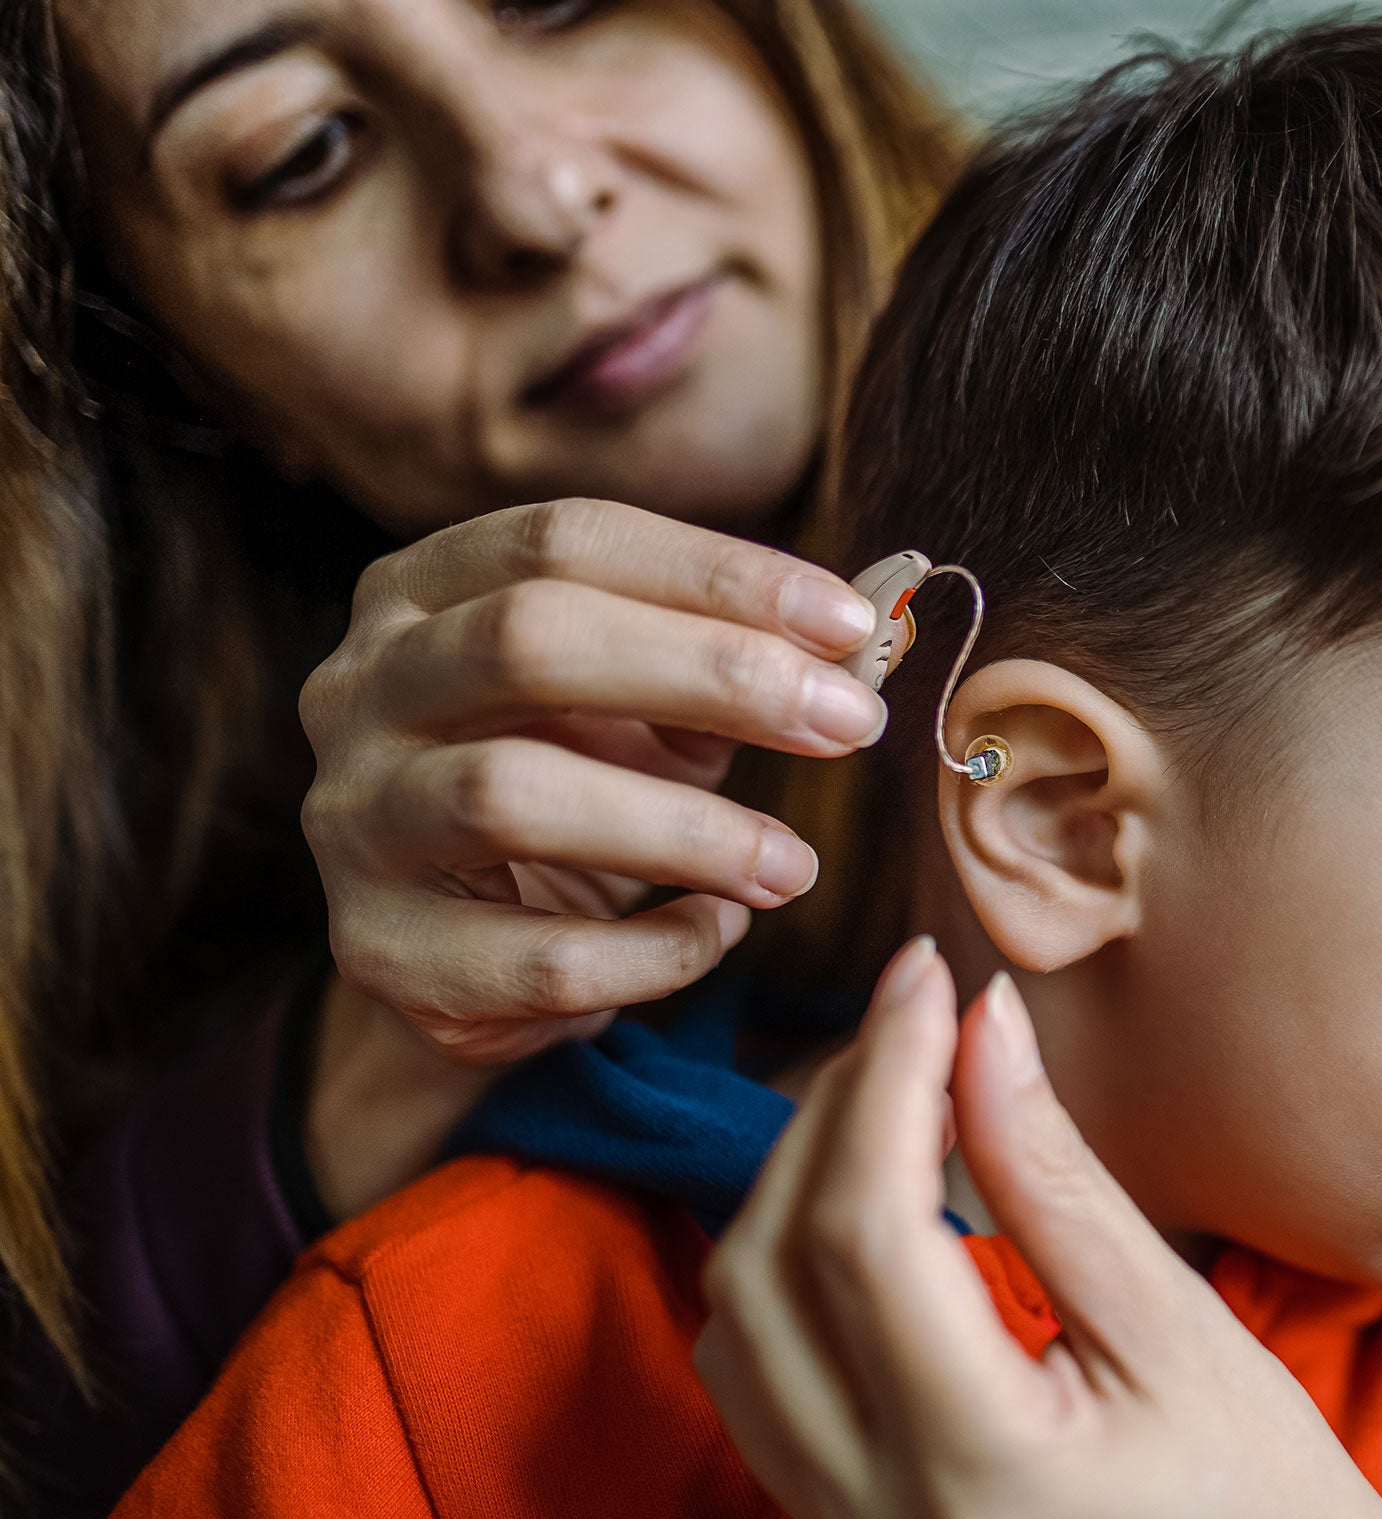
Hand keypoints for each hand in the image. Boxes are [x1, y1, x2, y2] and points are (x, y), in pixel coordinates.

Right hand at [297, 499, 882, 1213]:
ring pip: (509, 795)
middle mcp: (361, 688)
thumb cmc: (575, 783)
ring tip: (793, 865)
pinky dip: (650, 951)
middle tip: (849, 725)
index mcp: (422, 592)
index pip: (565, 539)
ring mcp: (354, 820)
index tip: (850, 625)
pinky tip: (714, 932)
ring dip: (687, 830)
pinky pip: (532, 956)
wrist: (465, 947)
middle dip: (712, 674)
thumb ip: (736, 656)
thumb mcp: (647, 704)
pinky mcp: (381, 951)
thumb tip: (866, 630)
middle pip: (527, 640)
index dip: (718, 573)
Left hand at [694, 940, 1381, 1518]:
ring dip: (787, 1197)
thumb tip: (982, 1027)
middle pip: (771, 1273)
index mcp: (982, 1476)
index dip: (885, 1079)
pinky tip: (861, 1218)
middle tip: (912, 1024)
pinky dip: (786, 1282)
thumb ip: (1057, 1182)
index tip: (926, 977)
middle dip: (828, 1119)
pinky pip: (758, 1396)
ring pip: (735, 1334)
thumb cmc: (1272, 1510)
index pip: (868, 1235)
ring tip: (887, 1109)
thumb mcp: (1180, 1334)